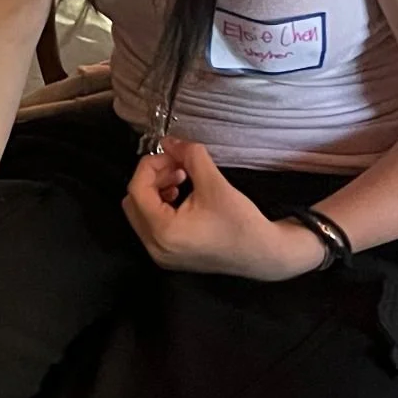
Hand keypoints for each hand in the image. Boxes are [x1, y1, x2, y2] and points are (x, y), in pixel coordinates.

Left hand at [122, 141, 324, 280]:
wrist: (263, 254)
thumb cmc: (241, 224)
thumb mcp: (214, 183)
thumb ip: (189, 156)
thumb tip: (170, 142)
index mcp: (163, 231)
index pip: (137, 190)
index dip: (150, 166)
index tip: (170, 155)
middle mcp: (156, 247)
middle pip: (133, 201)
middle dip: (152, 178)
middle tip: (176, 166)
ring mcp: (161, 255)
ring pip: (141, 213)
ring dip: (156, 190)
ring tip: (182, 179)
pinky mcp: (170, 256)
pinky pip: (151, 226)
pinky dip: (160, 206)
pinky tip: (182, 196)